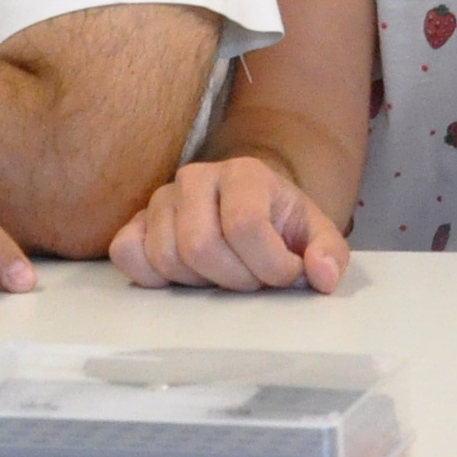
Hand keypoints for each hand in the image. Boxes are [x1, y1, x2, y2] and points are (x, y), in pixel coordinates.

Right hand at [111, 158, 348, 293]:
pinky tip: (184, 278)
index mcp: (245, 173)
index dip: (269, 265)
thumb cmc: (280, 224)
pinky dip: (154, 276)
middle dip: (233, 279)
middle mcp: (196, 177)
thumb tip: (322, 275)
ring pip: (167, 257)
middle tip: (252, 281)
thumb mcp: (315, 233)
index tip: (285, 275)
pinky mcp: (135, 222)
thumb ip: (329, 253)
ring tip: (223, 276)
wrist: (248, 208)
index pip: (246, 225)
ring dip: (200, 283)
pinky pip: (127, 253)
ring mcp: (161, 199)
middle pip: (201, 247)